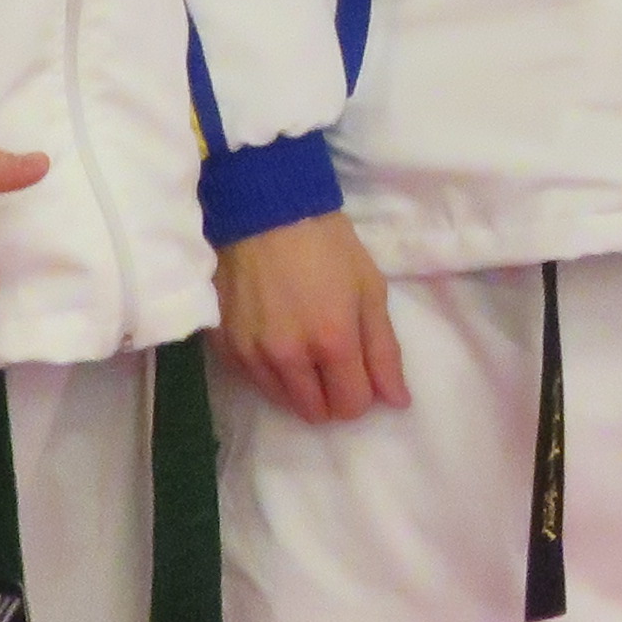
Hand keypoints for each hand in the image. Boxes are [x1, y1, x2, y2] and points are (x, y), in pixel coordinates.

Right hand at [217, 215, 408, 422]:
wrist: (263, 210)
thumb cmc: (326, 244)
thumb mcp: (370, 290)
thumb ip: (384, 351)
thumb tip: (397, 401)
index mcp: (331, 342)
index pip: (352, 405)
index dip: (363, 392)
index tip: (360, 369)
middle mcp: (288, 358)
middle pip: (316, 412)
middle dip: (332, 394)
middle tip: (333, 360)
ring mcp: (251, 354)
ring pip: (284, 400)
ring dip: (300, 386)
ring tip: (303, 346)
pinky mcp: (224, 346)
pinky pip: (254, 380)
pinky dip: (269, 371)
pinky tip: (275, 338)